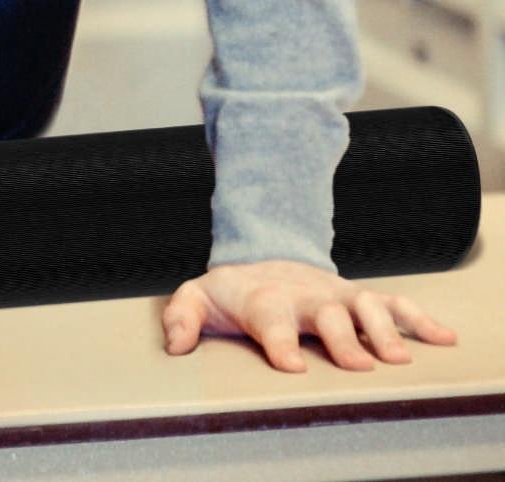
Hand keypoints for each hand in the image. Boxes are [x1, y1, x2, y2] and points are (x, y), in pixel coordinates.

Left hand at [162, 259, 457, 371]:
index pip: (270, 319)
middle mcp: (307, 296)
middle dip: (342, 338)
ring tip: (398, 359)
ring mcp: (337, 295)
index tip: (290, 364)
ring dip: (383, 330)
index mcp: (266, 299)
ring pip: (365, 306)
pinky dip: (419, 318)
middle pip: (327, 315)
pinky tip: (442, 338)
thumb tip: (175, 345)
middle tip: (359, 364)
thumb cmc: (234, 291)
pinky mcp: (359, 297)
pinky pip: (394, 303)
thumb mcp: (200, 296)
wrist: (266, 253)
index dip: (279, 341)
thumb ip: (183, 316)